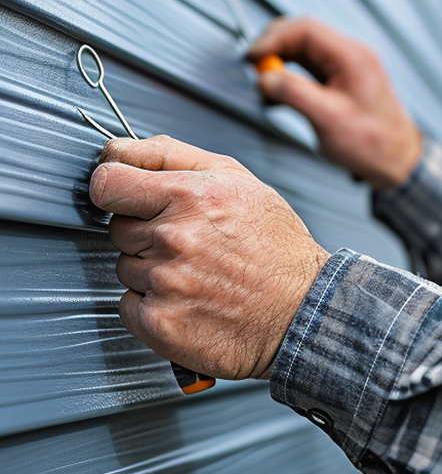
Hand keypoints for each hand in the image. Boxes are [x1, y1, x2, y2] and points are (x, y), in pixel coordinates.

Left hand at [89, 135, 329, 379]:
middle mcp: (174, 239)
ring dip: (152, 272)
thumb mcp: (237, 179)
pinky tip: (190, 301)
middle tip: (191, 244)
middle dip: (146, 233)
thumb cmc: (276, 247)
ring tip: (198, 275)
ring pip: (126, 268)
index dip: (115, 190)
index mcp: (189, 196)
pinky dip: (153, 306)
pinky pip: (129, 306)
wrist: (303, 312)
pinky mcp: (160, 323)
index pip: (106, 183)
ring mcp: (165, 283)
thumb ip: (172, 155)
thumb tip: (119, 149)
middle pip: (118, 229)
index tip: (126, 199)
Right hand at [248, 16, 422, 189]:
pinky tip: (280, 94)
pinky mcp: (342, 80)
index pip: (305, 30)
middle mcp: (351, 55)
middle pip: (303, 35)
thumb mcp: (329, 120)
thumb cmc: (372, 144)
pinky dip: (291, 76)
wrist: (397, 161)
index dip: (273, 38)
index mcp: (352, 57)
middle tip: (254, 68)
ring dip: (281, 62)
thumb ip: (295, 95)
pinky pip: (310, 68)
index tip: (253, 57)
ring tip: (265, 85)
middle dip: (274, 47)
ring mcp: (347, 67)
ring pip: (304, 51)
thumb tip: (265, 78)